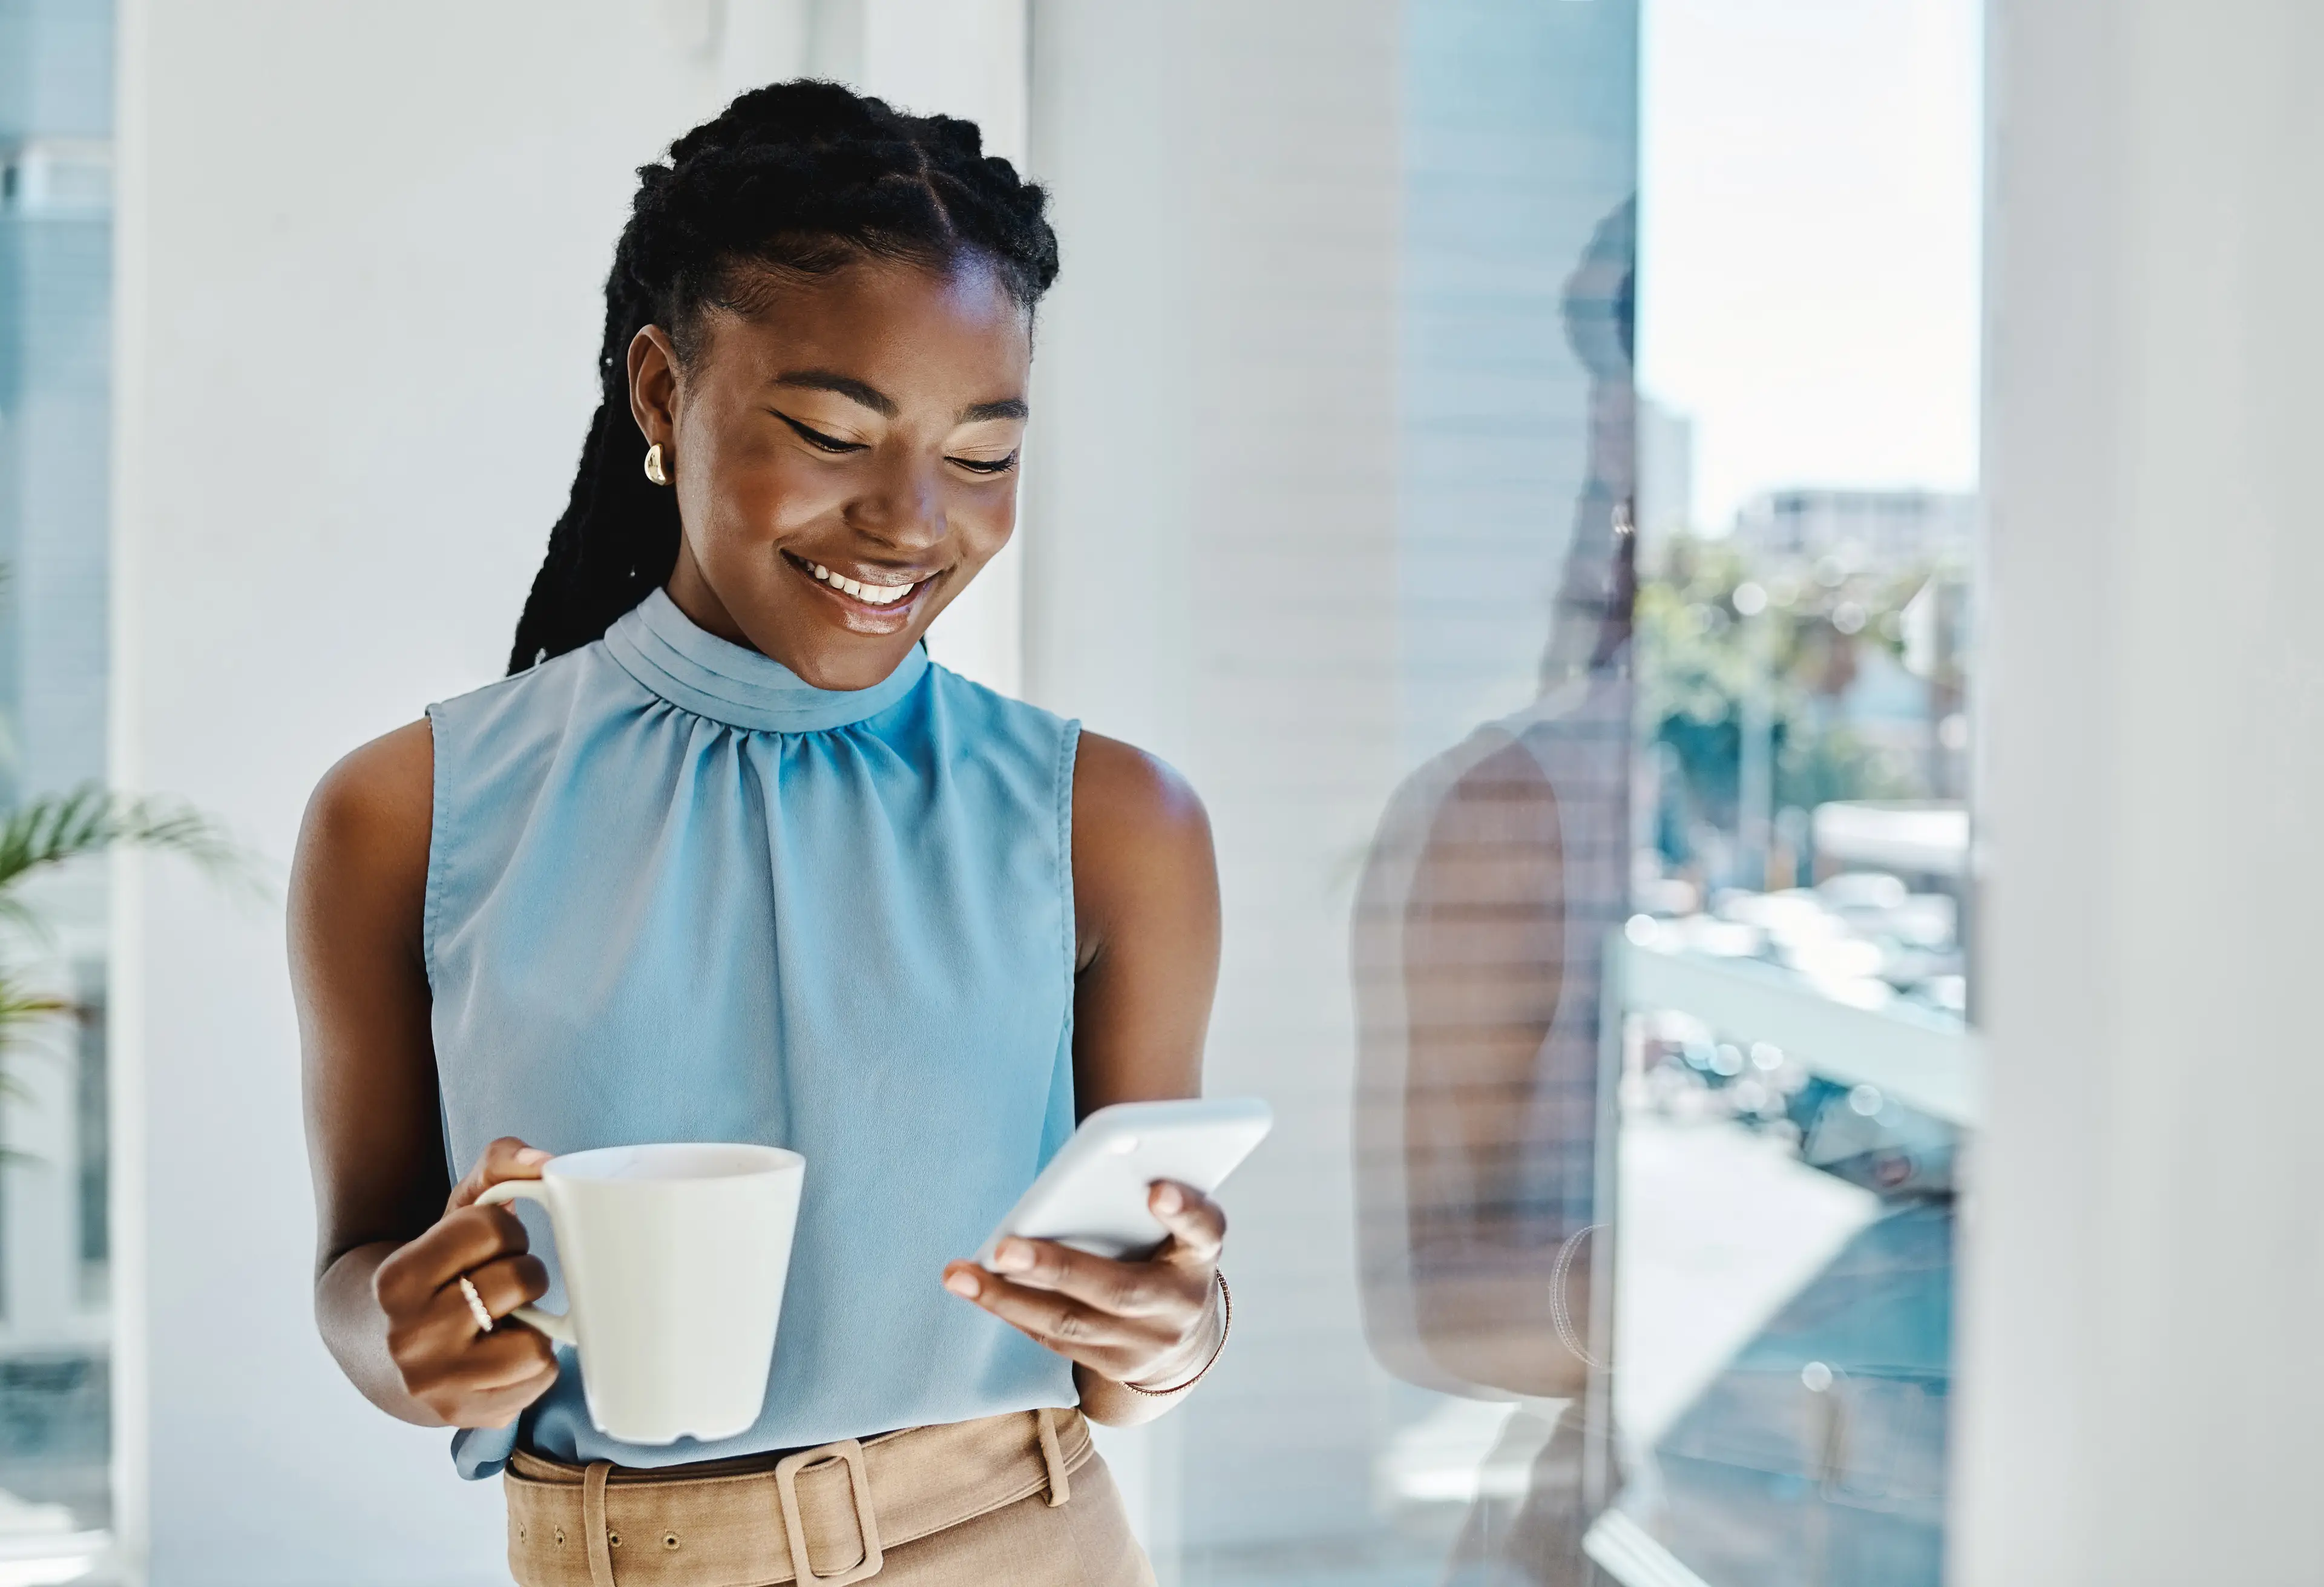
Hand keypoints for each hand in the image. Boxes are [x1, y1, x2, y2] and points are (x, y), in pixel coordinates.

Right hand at [371, 1137, 559, 1427]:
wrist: (368, 1338)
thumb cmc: (429, 1265)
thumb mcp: (451, 1211)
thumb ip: (497, 1166)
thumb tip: (546, 1162)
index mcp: (397, 1280)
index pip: (491, 1227)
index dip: (504, 1229)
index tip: (488, 1242)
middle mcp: (408, 1339)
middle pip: (520, 1281)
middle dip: (524, 1271)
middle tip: (502, 1280)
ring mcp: (434, 1385)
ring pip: (535, 1344)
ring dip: (535, 1323)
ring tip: (507, 1317)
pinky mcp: (461, 1416)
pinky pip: (537, 1383)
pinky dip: (534, 1363)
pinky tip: (505, 1351)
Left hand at [942, 1180, 1226, 1389]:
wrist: (1186, 1337)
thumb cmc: (1170, 1253)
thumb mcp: (1178, 1226)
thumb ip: (1152, 1201)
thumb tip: (1097, 1163)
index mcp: (1202, 1256)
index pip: (1204, 1231)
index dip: (1184, 1211)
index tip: (1157, 1189)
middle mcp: (1179, 1307)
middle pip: (1117, 1289)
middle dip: (1055, 1267)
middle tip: (1003, 1247)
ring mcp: (1144, 1345)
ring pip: (1070, 1323)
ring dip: (1008, 1298)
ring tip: (960, 1275)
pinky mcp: (1111, 1366)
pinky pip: (1053, 1339)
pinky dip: (1012, 1311)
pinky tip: (976, 1289)